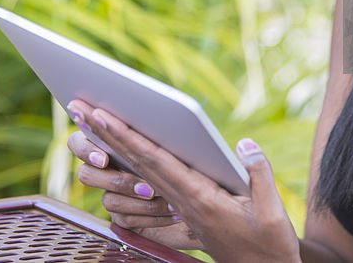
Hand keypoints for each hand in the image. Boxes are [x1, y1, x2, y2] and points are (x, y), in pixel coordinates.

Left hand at [67, 99, 300, 261]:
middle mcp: (182, 205)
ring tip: (90, 131)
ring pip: (137, 180)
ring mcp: (180, 214)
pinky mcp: (184, 220)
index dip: (127, 138)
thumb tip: (243, 144)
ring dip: (111, 157)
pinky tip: (113, 170)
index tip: (102, 116)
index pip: (154, 162)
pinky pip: (147, 202)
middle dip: (106, 136)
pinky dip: (125, 185)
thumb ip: (258, 172)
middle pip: (136, 165)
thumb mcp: (272, 208)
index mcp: (200, 198)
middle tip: (80, 110)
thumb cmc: (270, 242)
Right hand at [67, 122, 201, 249]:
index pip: (79, 142)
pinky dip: (151, 215)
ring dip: (139, 199)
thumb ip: (151, 130)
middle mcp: (107, 169)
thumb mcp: (172, 141)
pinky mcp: (124, 219)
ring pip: (109, 200)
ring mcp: (113, 196)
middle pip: (86, 175)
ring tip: (163, 194)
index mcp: (112, 142)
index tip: (104, 158)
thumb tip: (147, 117)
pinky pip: (126, 220)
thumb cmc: (191, 162)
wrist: (204, 199)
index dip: (86, 149)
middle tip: (145, 186)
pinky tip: (173, 212)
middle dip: (114, 179)